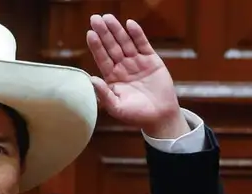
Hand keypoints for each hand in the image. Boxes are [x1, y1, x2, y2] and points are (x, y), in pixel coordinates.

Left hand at [85, 14, 189, 137]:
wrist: (161, 117)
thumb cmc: (137, 115)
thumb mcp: (117, 108)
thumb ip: (104, 94)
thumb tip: (91, 79)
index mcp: (113, 77)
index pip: (102, 58)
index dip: (96, 46)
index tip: (90, 34)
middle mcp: (123, 67)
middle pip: (112, 46)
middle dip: (104, 33)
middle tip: (95, 19)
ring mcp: (137, 62)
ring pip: (125, 42)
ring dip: (117, 30)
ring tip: (108, 18)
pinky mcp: (152, 60)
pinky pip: (143, 44)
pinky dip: (137, 34)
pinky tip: (130, 24)